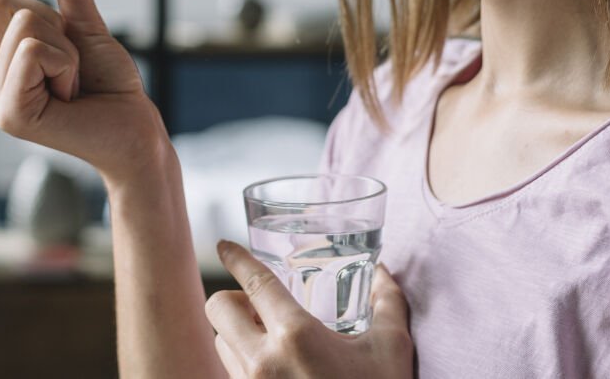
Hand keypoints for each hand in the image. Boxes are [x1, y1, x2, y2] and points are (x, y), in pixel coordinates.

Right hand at [0, 0, 167, 185]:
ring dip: (66, 48)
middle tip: (74, 59)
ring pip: (24, 23)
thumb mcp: (87, 25)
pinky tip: (72, 95)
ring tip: (74, 83)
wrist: (135, 131)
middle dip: (54, 18)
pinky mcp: (9, 114)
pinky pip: (33, 50)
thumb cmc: (111, 86)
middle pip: (3, 1)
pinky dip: (65, 63)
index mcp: (0, 59)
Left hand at [205, 240, 414, 378]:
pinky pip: (230, 377)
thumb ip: (388, 303)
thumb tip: (384, 272)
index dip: (236, 257)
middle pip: (218, 309)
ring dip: (236, 334)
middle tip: (258, 306)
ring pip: (220, 344)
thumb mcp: (392, 349)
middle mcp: (263, 362)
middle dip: (232, 299)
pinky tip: (270, 369)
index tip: (225, 245)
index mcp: (297, 336)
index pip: (254, 282)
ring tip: (266, 339)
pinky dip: (243, 365)